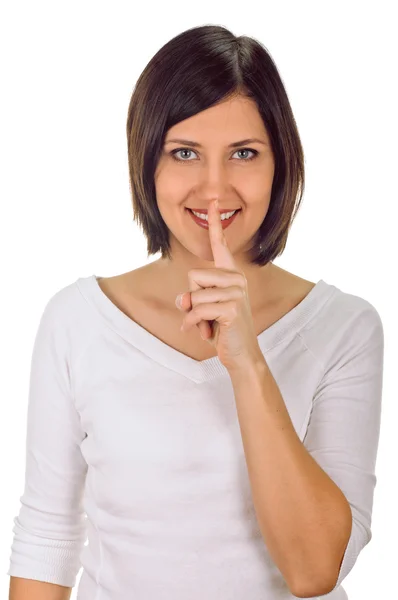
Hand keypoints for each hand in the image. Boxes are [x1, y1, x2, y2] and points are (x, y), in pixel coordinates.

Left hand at [175, 198, 263, 372]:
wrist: (241, 354)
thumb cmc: (222, 329)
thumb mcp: (203, 309)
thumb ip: (192, 298)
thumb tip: (182, 300)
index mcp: (230, 274)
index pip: (220, 244)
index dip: (215, 223)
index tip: (213, 201)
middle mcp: (236, 278)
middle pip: (193, 275)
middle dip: (192, 298)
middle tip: (206, 315)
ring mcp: (236, 292)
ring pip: (194, 295)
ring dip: (193, 316)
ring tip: (208, 326)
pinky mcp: (232, 308)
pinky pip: (197, 310)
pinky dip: (194, 324)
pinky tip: (205, 333)